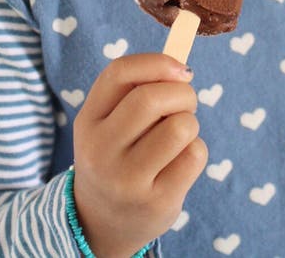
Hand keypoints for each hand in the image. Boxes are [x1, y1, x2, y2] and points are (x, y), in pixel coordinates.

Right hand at [72, 53, 207, 257]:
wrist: (103, 222)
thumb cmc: (118, 155)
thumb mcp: (110, 122)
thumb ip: (138, 88)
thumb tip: (181, 65)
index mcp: (88, 121)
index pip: (119, 72)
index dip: (157, 62)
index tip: (181, 69)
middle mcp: (100, 150)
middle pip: (152, 97)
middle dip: (182, 93)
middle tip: (185, 104)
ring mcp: (126, 180)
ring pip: (180, 126)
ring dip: (190, 123)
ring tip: (179, 135)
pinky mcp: (156, 202)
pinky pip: (194, 155)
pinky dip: (196, 150)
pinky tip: (179, 162)